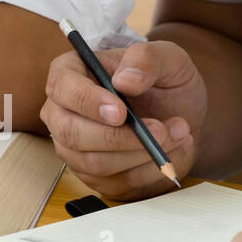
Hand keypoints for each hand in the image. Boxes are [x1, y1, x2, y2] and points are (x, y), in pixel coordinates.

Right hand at [39, 40, 205, 200]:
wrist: (180, 114)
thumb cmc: (164, 81)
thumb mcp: (167, 58)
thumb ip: (147, 59)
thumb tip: (124, 81)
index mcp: (71, 73)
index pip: (62, 87)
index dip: (88, 102)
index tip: (121, 112)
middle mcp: (63, 112)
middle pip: (72, 133)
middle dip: (120, 137)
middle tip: (161, 130)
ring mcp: (74, 148)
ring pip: (94, 163)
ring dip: (141, 154)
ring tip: (177, 134)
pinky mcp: (93, 176)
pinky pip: (115, 183)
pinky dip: (149, 171)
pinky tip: (169, 152)